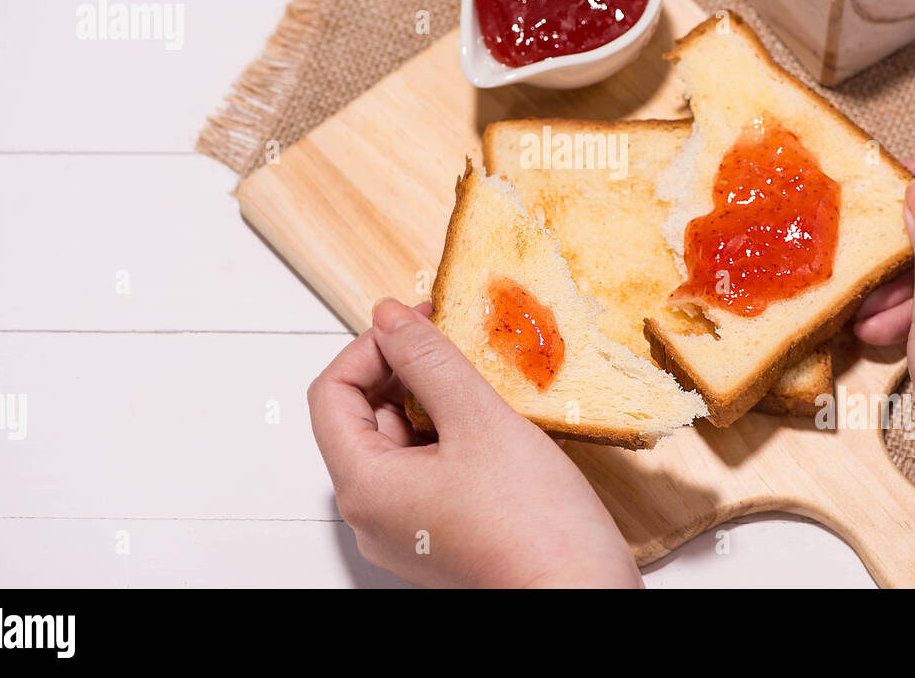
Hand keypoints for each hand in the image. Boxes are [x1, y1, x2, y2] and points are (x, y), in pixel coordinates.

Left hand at [307, 298, 642, 587]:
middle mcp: (373, 514)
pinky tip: (490, 424)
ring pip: (398, 442)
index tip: (417, 323)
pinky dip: (449, 435)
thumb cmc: (535, 527)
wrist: (581, 596)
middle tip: (454, 344)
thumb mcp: (480, 419)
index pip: (333, 393)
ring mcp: (404, 528)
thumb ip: (428, 360)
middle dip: (403, 371)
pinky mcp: (436, 534)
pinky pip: (425, 468)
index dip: (371, 347)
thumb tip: (390, 318)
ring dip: (431, 400)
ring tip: (481, 384)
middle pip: (362, 417)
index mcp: (364, 486)